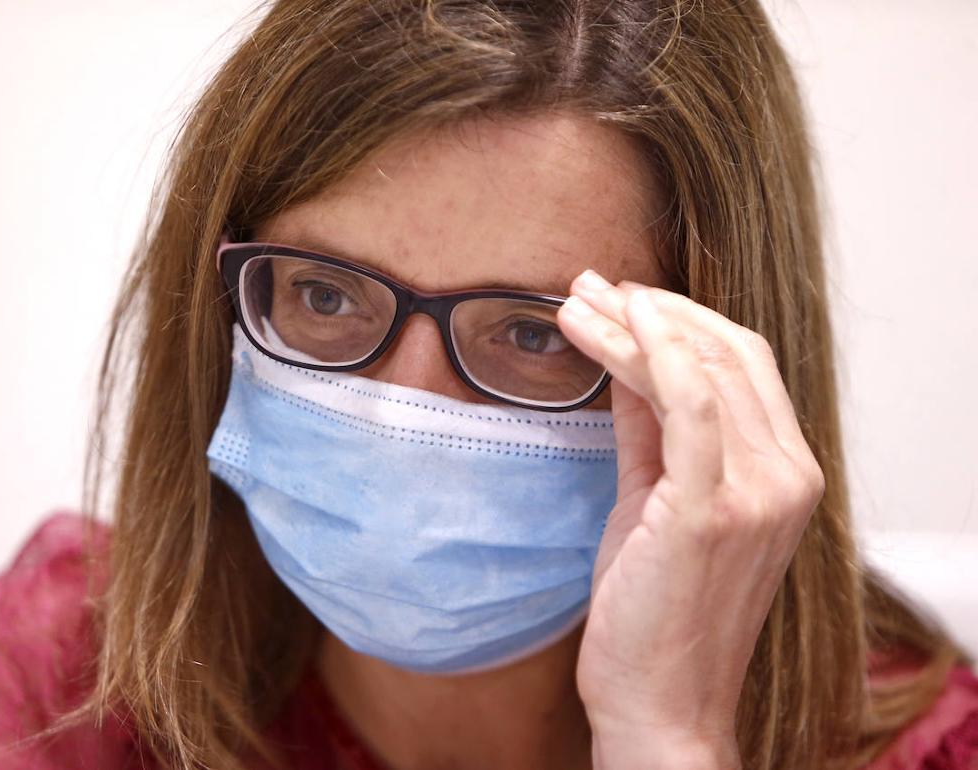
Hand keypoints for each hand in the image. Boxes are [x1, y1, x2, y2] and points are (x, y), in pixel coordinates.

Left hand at [554, 270, 824, 768]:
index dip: (684, 320)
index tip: (623, 297)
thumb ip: (651, 429)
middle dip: (655, 309)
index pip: (744, 365)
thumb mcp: (656, 500)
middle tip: (591, 284)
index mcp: (785, 473)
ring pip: (704, 369)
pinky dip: (649, 354)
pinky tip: (606, 327)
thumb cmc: (655, 607)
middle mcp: (787, 476)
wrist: (658, 702)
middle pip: (730, 353)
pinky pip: (691, 407)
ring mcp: (759, 493)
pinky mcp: (713, 511)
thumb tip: (627, 359)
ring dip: (636, 323)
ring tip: (578, 299)